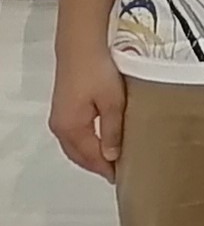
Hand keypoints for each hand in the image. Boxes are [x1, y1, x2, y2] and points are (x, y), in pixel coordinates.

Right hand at [48, 40, 124, 176]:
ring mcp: (59, 119)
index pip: (91, 157)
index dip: (106, 169)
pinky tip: (99, 143)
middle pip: (79, 155)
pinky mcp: (62, 110)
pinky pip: (73, 136)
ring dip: (91, 156)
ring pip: (75, 147)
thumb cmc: (98, 72)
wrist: (81, 47)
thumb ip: (112, 130)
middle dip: (97, 166)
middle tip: (118, 173)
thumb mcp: (113, 103)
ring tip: (112, 161)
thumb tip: (113, 156)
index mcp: (72, 129)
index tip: (122, 178)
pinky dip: (85, 144)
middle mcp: (61, 128)